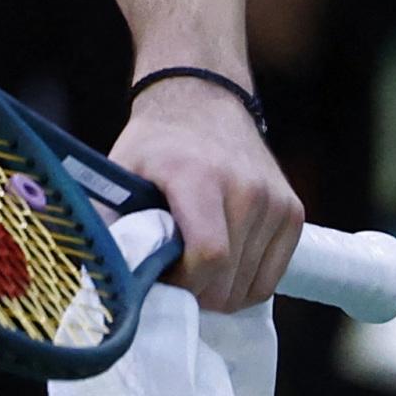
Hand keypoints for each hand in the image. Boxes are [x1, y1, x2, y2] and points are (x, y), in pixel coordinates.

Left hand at [108, 77, 301, 309]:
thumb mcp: (120, 171)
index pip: (209, 256)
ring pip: (251, 286)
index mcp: (199, 178)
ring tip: (194, 268)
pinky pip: (270, 277)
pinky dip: (245, 283)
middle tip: (173, 278)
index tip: (161, 278)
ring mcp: (274, 201)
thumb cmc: (156, 143)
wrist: (203, 100)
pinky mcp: (292, 211)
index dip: (183, 284)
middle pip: (228, 280)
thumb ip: (111, 221)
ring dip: (219, 292)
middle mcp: (246, 188)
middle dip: (197, 294)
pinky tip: (222, 266)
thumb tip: (104, 275)